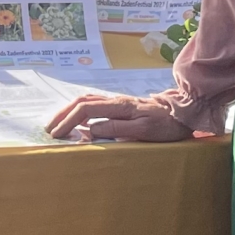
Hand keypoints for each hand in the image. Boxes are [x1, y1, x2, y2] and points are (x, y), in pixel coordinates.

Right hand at [44, 93, 195, 142]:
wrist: (184, 111)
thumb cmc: (167, 125)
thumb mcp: (144, 130)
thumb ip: (117, 128)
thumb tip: (91, 129)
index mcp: (119, 106)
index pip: (85, 110)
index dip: (68, 121)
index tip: (56, 135)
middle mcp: (115, 101)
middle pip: (81, 102)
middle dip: (63, 114)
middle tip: (49, 129)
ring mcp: (118, 102)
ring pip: (87, 100)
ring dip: (70, 111)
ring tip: (58, 123)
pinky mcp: (122, 106)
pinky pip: (95, 104)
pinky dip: (80, 110)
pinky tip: (78, 120)